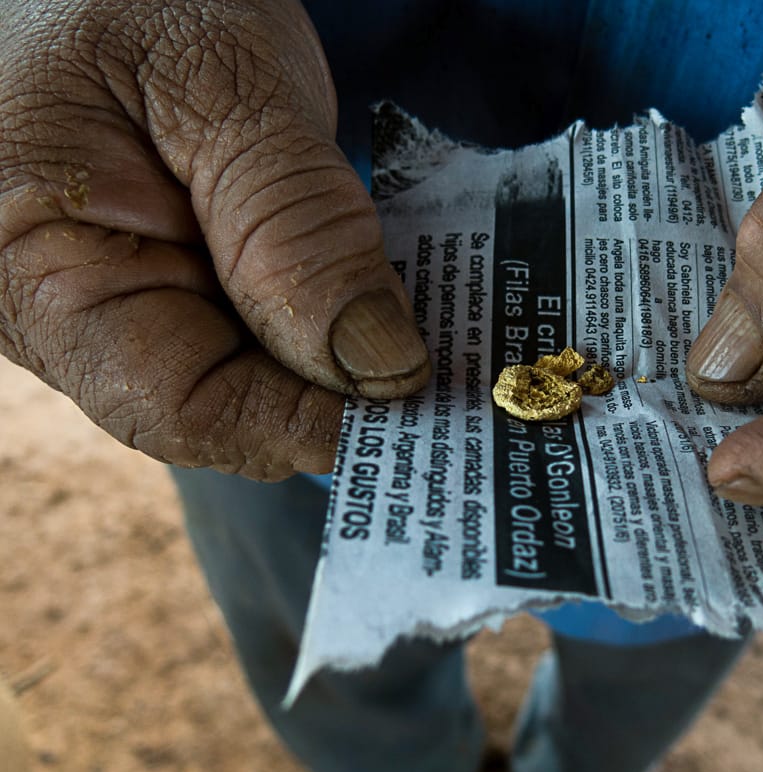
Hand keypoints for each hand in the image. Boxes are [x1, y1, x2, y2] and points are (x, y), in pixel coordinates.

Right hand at [0, 0, 429, 479]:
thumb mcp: (219, 85)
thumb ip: (291, 227)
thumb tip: (377, 366)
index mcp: (37, 273)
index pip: (181, 408)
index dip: (305, 421)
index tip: (414, 404)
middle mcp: (73, 311)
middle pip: (227, 402)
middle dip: (337, 387)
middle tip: (447, 360)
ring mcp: (130, 298)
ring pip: (256, 373)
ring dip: (345, 352)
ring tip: (427, 317)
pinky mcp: (178, 281)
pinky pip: (263, 328)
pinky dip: (331, 314)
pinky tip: (385, 292)